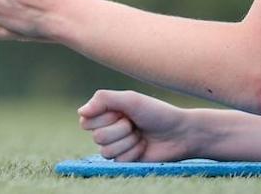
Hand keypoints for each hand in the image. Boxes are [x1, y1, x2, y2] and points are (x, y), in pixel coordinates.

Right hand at [78, 90, 200, 161]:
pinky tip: (143, 147)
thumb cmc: (156, 112)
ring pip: (105, 150)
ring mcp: (116, 145)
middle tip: (134, 123)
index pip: (86, 120)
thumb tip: (81, 112)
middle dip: (120, 130)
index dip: (104, 117)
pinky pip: (117, 160)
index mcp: (106, 111)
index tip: (122, 112)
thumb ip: (103, 99)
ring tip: (140, 135)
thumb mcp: (130, 99)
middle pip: (96, 136)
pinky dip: (133, 152)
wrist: (179, 133)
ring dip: (127, 142)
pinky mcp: (124, 160)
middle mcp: (108, 128)